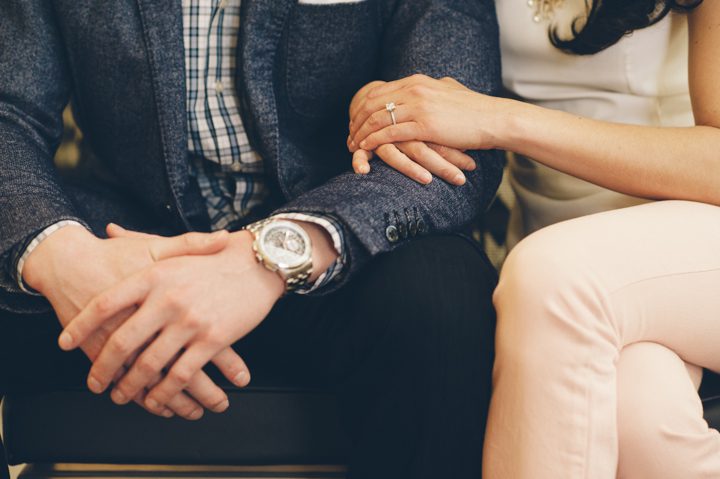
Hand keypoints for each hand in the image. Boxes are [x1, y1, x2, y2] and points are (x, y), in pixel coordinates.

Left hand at [23, 224, 245, 418]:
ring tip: (121, 395)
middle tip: (95, 383)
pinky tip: (156, 400)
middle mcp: (167, 298)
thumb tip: (110, 230)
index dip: (81, 326)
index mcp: (153, 275)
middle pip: (122, 341)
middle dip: (103, 369)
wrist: (258, 265)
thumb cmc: (214, 258)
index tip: (66, 343)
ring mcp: (190, 321)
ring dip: (131, 386)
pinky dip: (164, 392)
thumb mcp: (174, 248)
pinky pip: (180, 374)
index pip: (105, 304)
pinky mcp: (212, 339)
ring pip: (149, 364)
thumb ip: (139, 241)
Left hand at [349, 74, 507, 153]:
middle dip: (356, 120)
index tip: (354, 121)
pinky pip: (389, 133)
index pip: (378, 91)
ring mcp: (419, 106)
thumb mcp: (448, 91)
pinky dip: (373, 141)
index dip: (362, 107)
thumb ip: (433, 89)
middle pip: (372, 103)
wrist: (494, 119)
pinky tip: (366, 149)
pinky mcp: (424, 125)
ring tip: (353, 146)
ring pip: (377, 118)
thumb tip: (432, 84)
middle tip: (348, 136)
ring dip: (361, 133)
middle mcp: (415, 89)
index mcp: (417, 81)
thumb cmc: (474, 110)